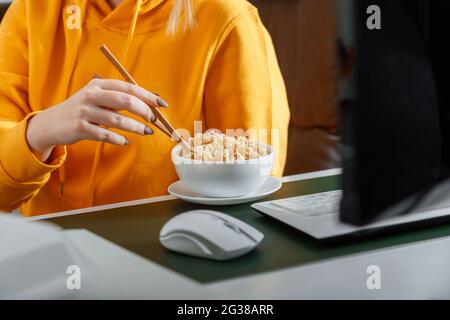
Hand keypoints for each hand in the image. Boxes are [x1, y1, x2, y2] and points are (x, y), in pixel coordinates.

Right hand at [26, 78, 167, 161]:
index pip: (128, 87)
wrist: (51, 123)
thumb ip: (120, 98)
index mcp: (99, 85)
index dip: (147, 95)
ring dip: (136, 127)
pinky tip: (126, 142)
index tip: (162, 105)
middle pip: (125, 100)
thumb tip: (151, 102)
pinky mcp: (80, 128)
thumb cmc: (82, 110)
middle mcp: (91, 95)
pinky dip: (120, 139)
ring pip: (118, 119)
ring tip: (147, 132)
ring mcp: (85, 112)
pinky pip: (106, 135)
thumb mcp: (98, 98)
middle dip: (144, 111)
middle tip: (154, 120)